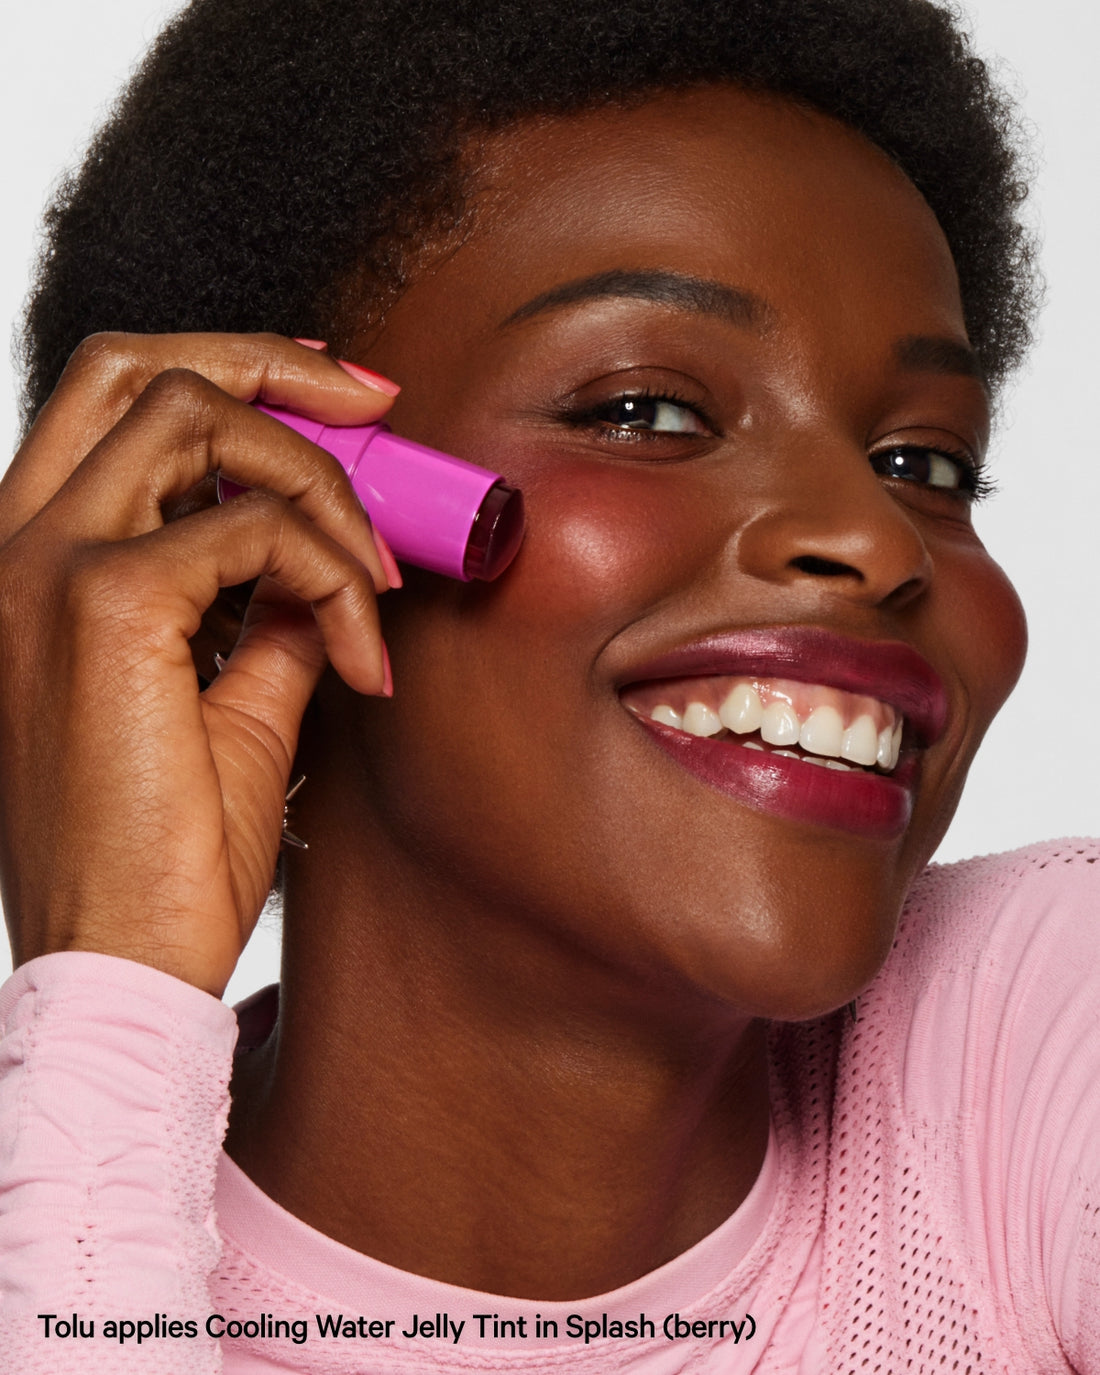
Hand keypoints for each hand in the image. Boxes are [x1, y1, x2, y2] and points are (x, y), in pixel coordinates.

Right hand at [0, 333, 395, 995]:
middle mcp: (19, 543)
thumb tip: (335, 552)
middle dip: (276, 364)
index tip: (340, 403)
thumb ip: (272, 612)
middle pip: (142, 367)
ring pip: (199, 414)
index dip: (234, 373)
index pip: (118, 405)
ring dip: (320, 480)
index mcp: (34, 562)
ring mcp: (46, 565)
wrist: (124, 964)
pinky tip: (365, 658)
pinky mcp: (103, 605)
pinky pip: (255, 526)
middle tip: (378, 406)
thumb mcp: (235, 702)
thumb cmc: (167, 851)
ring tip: (378, 580)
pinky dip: (335, 573)